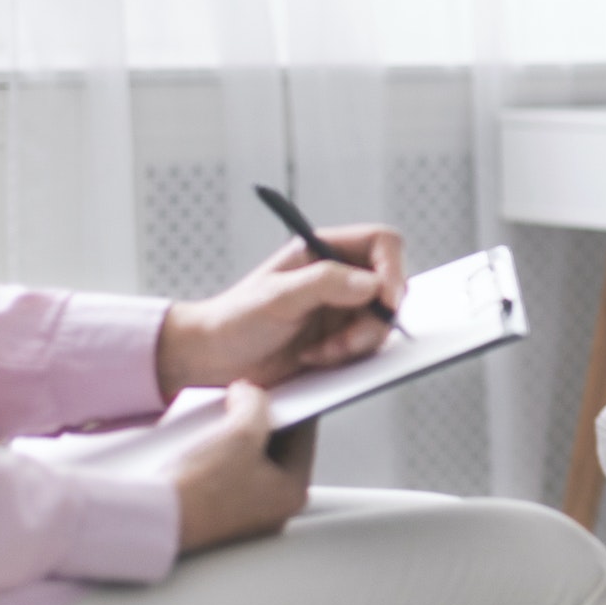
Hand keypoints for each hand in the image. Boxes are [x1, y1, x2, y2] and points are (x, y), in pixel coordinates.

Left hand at [155, 226, 405, 399]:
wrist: (213, 360)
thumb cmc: (234, 319)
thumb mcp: (278, 296)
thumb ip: (325, 283)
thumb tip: (372, 283)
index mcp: (325, 250)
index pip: (381, 244)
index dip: (393, 268)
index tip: (387, 300)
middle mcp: (339, 276)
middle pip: (389, 288)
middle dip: (373, 319)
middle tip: (347, 339)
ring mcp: (342, 308)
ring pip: (382, 321)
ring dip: (357, 342)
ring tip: (321, 352)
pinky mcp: (341, 337)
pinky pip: (368, 345)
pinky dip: (347, 356)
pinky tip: (316, 358)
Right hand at [173, 381, 315, 553]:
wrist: (150, 521)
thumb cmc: (200, 487)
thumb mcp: (240, 432)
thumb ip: (255, 404)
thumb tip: (250, 393)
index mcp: (292, 494)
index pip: (303, 437)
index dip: (291, 406)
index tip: (279, 389)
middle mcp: (273, 511)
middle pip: (276, 450)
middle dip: (260, 421)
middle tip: (246, 399)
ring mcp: (244, 517)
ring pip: (249, 462)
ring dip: (237, 436)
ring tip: (223, 414)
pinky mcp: (215, 517)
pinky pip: (226, 476)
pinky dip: (220, 455)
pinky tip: (204, 438)